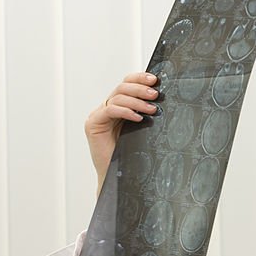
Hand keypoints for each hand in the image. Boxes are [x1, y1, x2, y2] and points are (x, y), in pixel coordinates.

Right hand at [85, 72, 159, 192]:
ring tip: (152, 109)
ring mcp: (99, 115)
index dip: (139, 78)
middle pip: (122, 87)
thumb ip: (145, 114)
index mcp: (118, 107)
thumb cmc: (131, 155)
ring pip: (117, 97)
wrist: (117, 177)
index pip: (126, 84)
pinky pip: (110, 110)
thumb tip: (162, 100)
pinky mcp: (93, 124)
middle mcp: (107, 108)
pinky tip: (138, 118)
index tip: (155, 79)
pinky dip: (125, 111)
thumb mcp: (142, 130)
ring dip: (137, 101)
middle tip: (155, 94)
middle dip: (140, 88)